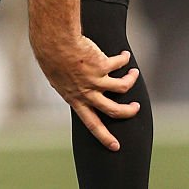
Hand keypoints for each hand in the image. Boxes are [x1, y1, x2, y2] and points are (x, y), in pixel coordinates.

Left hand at [33, 36, 140, 151]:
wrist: (54, 43)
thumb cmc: (52, 58)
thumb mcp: (59, 80)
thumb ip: (71, 88)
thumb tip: (78, 90)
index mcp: (75, 99)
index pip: (92, 124)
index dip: (104, 137)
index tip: (115, 146)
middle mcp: (87, 93)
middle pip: (113, 110)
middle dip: (128, 112)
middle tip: (136, 108)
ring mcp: (96, 80)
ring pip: (123, 87)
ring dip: (131, 80)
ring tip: (134, 73)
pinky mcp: (102, 65)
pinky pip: (120, 63)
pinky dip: (124, 59)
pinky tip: (124, 55)